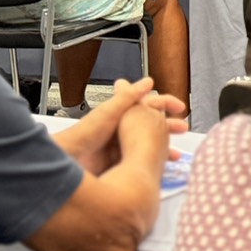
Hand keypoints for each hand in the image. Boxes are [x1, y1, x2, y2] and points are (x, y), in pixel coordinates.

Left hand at [54, 78, 184, 173]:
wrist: (68, 163)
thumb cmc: (83, 136)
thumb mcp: (110, 111)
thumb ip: (129, 97)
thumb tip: (148, 82)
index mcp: (122, 115)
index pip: (149, 106)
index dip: (166, 105)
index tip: (180, 108)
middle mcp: (122, 131)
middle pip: (152, 127)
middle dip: (169, 127)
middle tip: (182, 129)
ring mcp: (121, 149)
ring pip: (149, 146)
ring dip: (163, 148)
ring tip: (175, 154)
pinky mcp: (119, 166)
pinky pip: (142, 163)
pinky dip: (153, 165)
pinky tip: (161, 168)